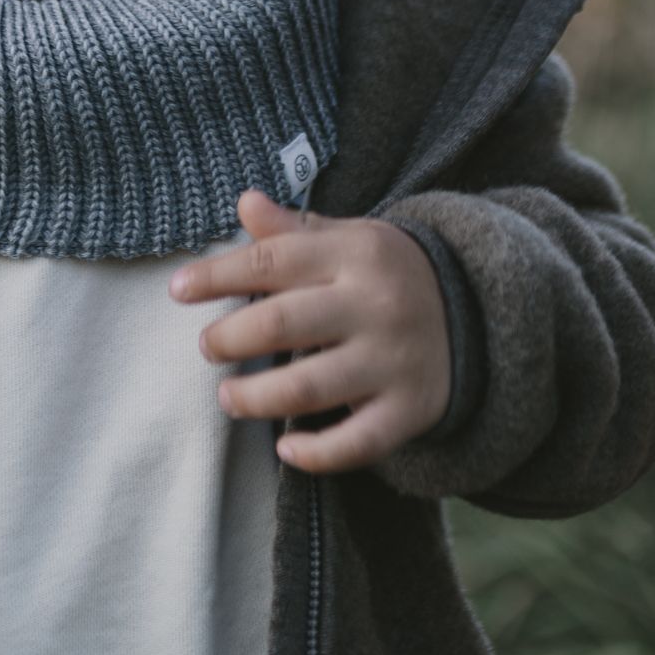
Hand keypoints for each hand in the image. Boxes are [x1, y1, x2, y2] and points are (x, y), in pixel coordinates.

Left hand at [168, 189, 451, 472]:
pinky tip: (285, 450)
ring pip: (311, 387)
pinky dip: (318, 453)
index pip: (272, 261)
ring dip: (257, 398)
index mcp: (353, 253)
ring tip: (227, 397)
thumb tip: (244, 202)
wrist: (478, 309)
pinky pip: (359, 442)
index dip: (218, 275)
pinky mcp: (411, 409)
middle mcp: (374, 305)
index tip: (177, 290)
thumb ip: (293, 230)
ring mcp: (394, 360)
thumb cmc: (384, 272)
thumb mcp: (347, 238)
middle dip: (231, 339)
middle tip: (206, 347)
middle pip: (284, 323)